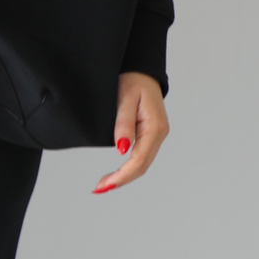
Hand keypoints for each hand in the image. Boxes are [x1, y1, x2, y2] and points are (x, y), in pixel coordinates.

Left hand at [92, 72, 168, 193]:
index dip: (122, 175)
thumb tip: (122, 150)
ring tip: (104, 184)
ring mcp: (156, 134)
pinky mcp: (150, 134)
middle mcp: (159, 134)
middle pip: (142, 166)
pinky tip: (117, 172)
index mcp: (155, 127)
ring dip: (125, 176)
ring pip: (143, 163)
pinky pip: (142, 156)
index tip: (105, 184)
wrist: (141, 70)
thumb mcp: (125, 99)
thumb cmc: (133, 80)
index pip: (139, 160)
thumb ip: (123, 124)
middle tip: (99, 188)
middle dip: (122, 179)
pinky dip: (129, 167)